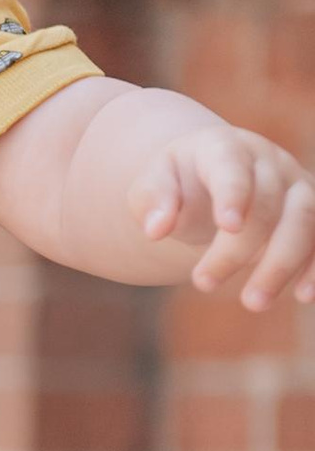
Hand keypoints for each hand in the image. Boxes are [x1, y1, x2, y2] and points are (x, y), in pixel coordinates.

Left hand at [129, 115, 314, 307]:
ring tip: (253, 303)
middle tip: (202, 283)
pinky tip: (304, 295)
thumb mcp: (153, 184)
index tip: (227, 226)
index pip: (232, 166)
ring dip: (282, 264)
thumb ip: (151, 200)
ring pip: (305, 220)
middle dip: (238, 249)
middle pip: (267, 203)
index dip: (233, 194)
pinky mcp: (311, 212)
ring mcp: (295, 185)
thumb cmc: (178, 183)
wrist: (209, 176)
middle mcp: (269, 162)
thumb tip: (156, 229)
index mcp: (224, 148)